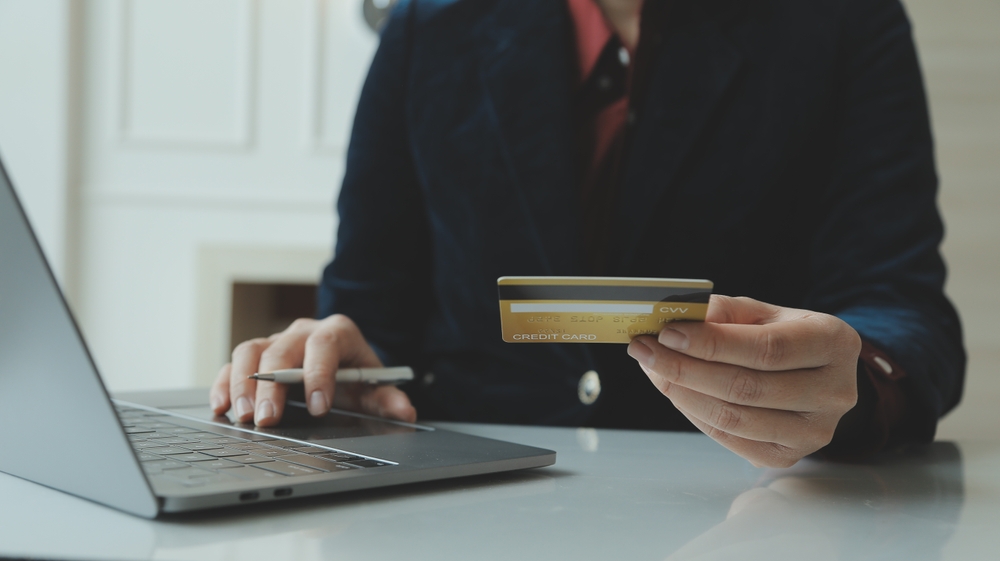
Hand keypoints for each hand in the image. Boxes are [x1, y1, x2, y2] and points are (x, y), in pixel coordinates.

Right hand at [210, 314, 416, 426]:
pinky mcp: (255, 356)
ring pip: (250, 351)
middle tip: (268, 419)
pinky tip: (221, 407)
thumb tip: (405, 412)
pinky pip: (232, 363)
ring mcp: (276, 341)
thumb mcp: (374, 386)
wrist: (342, 363)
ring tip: (243, 416)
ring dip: (242, 384)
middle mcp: (303, 331)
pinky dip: (224, 383)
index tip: (318, 407)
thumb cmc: (356, 375)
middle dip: (272, 386)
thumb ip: (388, 398)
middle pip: (281, 349)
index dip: (318, 374)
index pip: (324, 345)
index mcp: (336, 332)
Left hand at [627, 295, 860, 467]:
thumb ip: (725, 312)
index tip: (668, 333)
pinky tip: (674, 391)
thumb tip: (676, 318)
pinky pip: (730, 439)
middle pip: (746, 387)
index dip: (712, 343)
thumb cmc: (784, 337)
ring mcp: (815, 431)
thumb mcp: (764, 313)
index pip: (767, 349)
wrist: (816, 376)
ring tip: (652, 368)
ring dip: (682, 393)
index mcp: (834, 342)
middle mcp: (834, 392)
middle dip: (685, 368)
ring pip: (734, 418)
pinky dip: (694, 414)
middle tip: (644, 350)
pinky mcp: (789, 456)